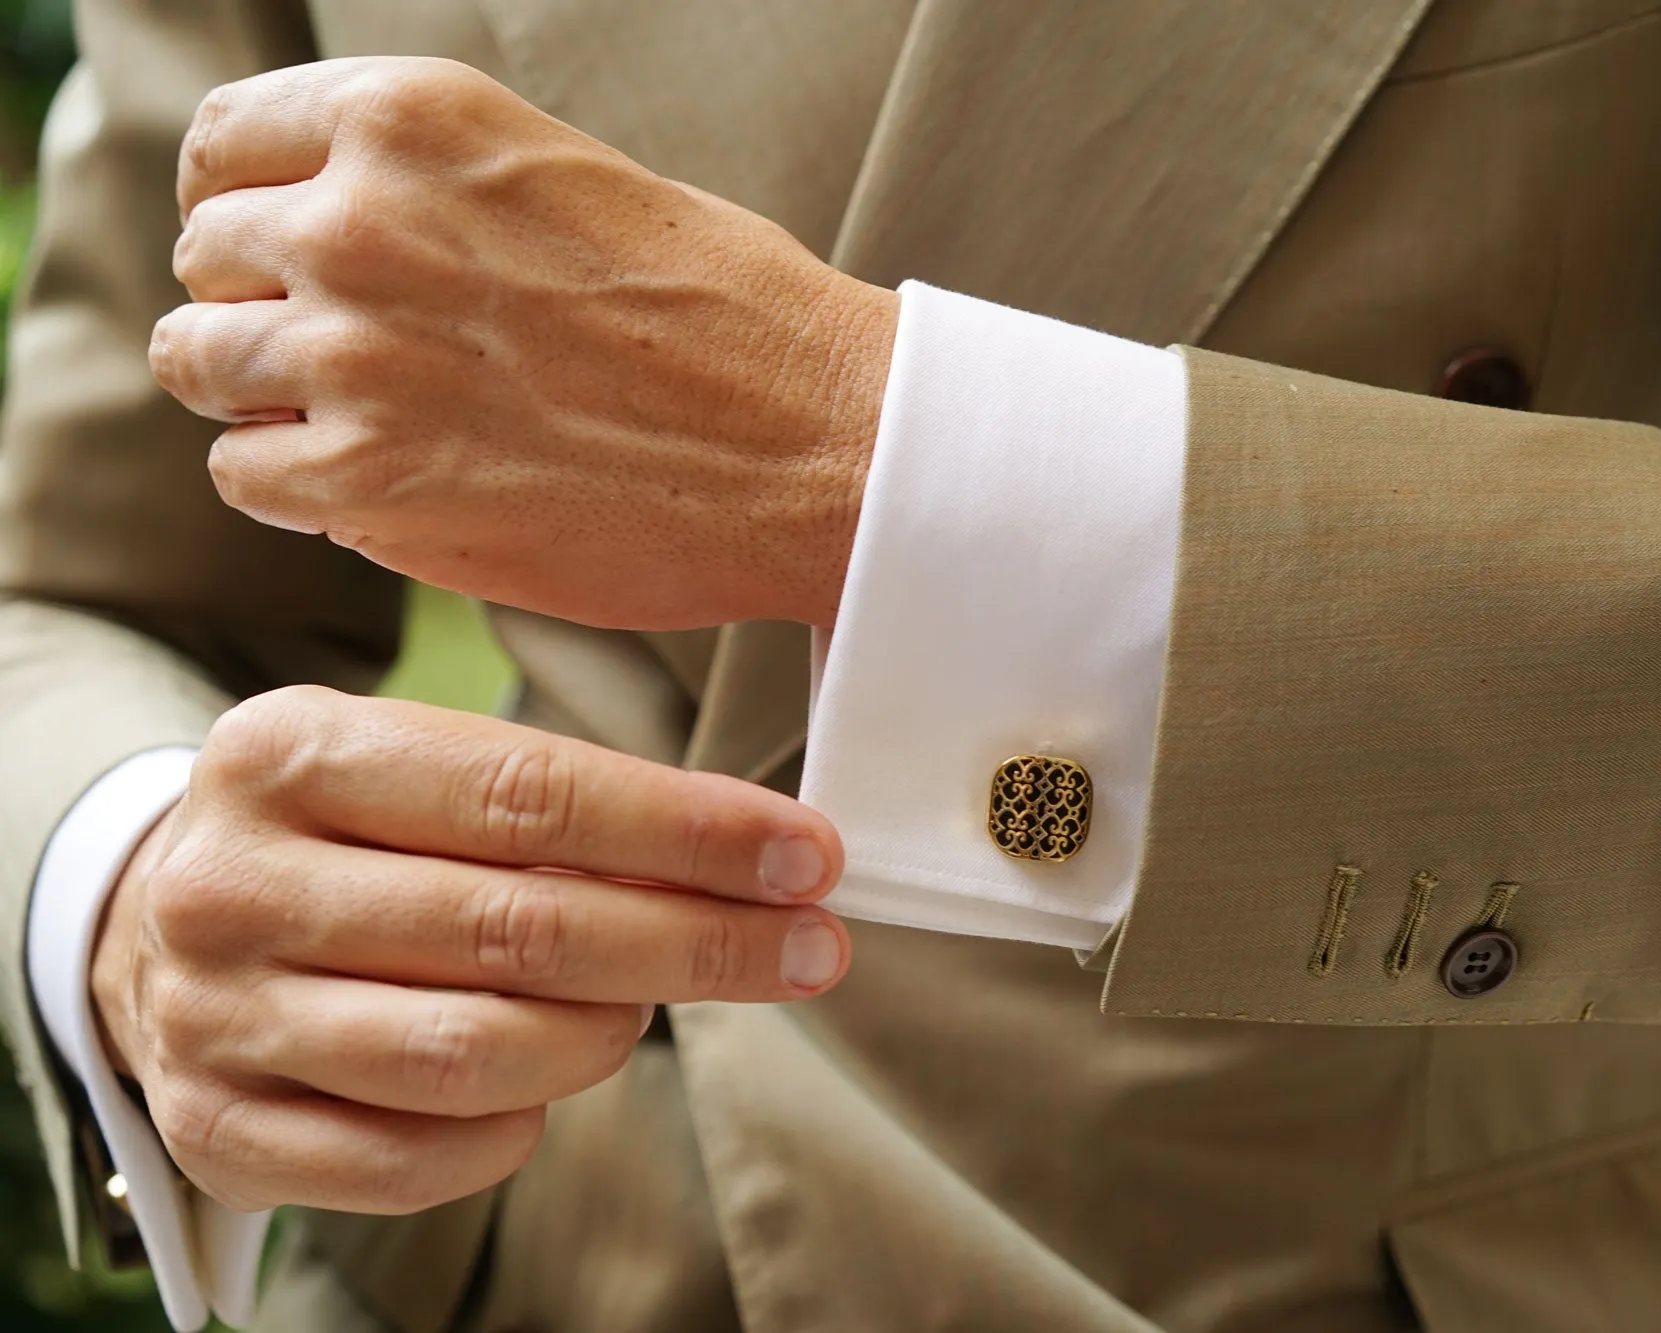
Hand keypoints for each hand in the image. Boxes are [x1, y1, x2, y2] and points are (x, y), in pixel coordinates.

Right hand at [90, 686, 848, 1213]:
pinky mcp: (221, 1130)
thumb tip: (753, 856)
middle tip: (813, 946)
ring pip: (474, 1053)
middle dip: (698, 942)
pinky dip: (515, 1129)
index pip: (525, 792)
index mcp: (290, 754)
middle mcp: (235, 884)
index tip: (807, 855)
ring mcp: (216, 1017)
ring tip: (650, 1007)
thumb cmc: (340, 836)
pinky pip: (416, 1157)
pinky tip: (549, 1088)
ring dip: (606, 1036)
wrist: (152, 927)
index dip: (687, 831)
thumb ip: (549, 800)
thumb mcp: (409, 767)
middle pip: (517, 928)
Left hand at [150, 57, 896, 629]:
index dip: (243, 208)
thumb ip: (432, 190)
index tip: (278, 257)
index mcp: (412, 117)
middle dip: (261, 307)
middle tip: (350, 358)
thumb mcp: (569, 179)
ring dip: (264, 397)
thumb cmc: (730, 318)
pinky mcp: (367, 478)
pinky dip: (296, 485)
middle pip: (209, 258)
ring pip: (202, 364)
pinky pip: (245, 473)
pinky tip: (381, 485)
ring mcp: (352, 351)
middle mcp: (357, 218)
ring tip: (363, 424)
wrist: (819, 443)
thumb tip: (331, 226)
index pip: (226, 145)